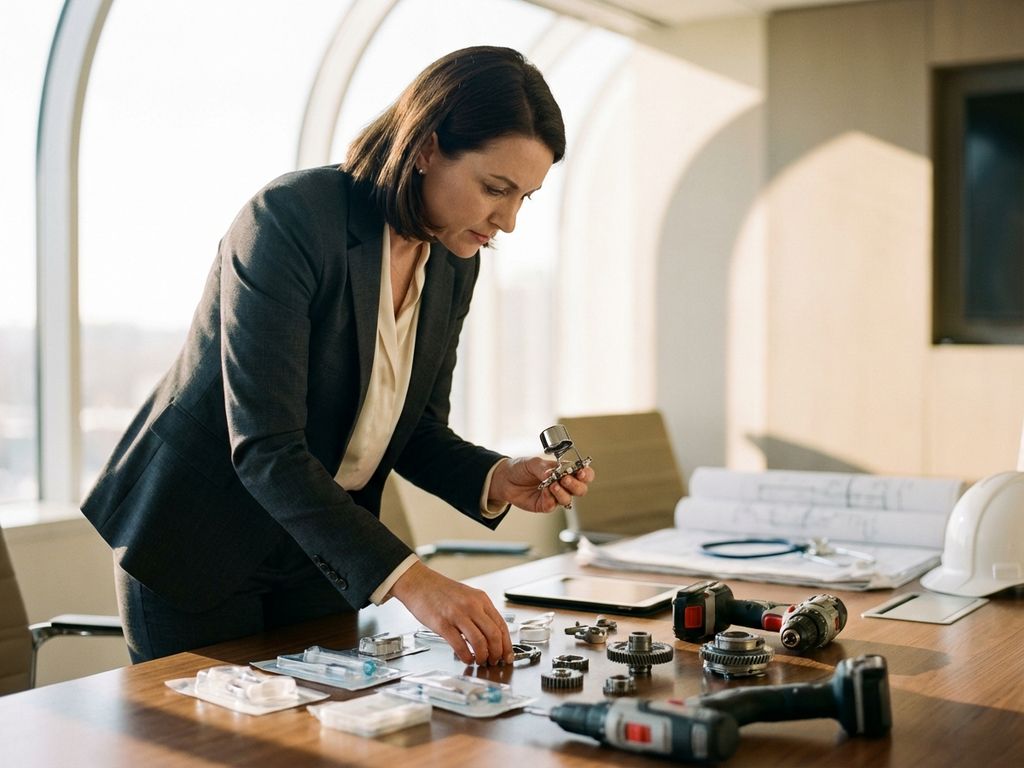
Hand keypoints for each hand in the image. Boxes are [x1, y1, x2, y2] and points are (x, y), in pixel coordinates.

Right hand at [389, 560, 512, 664]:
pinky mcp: (442, 624)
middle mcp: (472, 606)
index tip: (508, 655)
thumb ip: (479, 613)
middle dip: (497, 653)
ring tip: (480, 661)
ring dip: (483, 657)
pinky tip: (466, 659)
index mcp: (481, 599)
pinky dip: (466, 656)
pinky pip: (460, 645)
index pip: (501, 625)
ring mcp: (457, 614)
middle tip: (494, 661)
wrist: (419, 583)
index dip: (507, 644)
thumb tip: (491, 636)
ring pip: (479, 641)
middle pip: (494, 635)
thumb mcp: (467, 596)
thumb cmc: (441, 591)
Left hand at [489, 456, 595, 512]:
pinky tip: (542, 492)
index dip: (586, 475)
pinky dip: (549, 498)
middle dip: (575, 485)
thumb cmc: (522, 468)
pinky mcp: (545, 505)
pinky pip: (553, 505)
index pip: (584, 474)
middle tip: (564, 479)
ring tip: (551, 485)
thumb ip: (545, 468)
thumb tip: (553, 474)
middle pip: (581, 489)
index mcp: (565, 471)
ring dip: (562, 493)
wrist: (505, 479)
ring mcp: (555, 496)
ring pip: (568, 499)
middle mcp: (564, 485)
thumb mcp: (533, 463)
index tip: (581, 472)